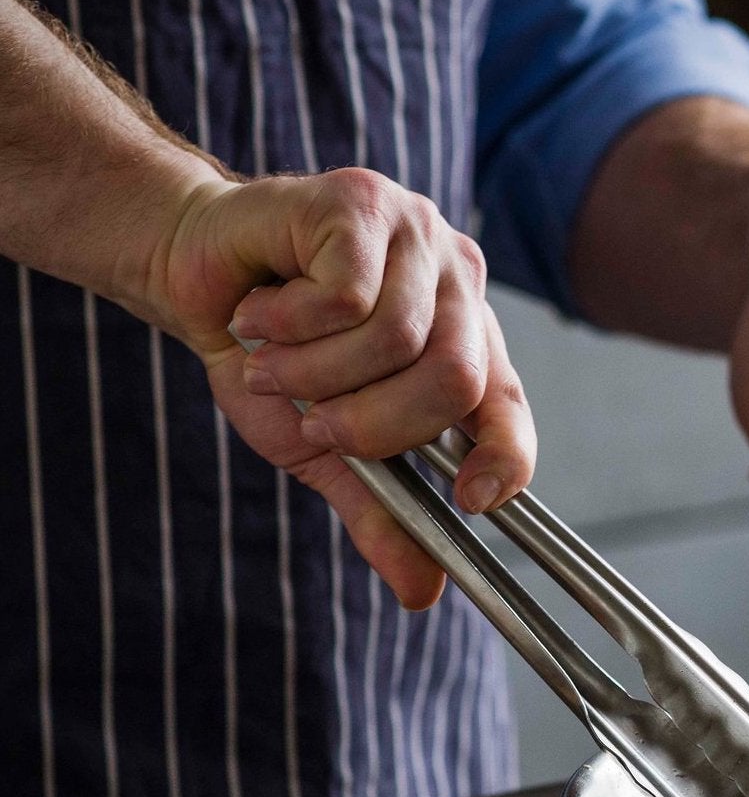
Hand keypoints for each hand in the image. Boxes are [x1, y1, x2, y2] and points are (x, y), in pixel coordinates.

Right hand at [153, 169, 535, 608]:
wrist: (191, 272)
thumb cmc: (267, 355)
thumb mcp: (323, 448)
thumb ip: (380, 509)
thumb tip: (422, 593)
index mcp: (465, 342)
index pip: (511, 407)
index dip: (507, 458)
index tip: (471, 501)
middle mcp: (458, 285)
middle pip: (454, 381)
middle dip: (373, 424)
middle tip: (315, 421)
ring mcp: (418, 236)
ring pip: (396, 341)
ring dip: (316, 373)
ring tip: (274, 361)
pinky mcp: (364, 202)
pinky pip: (348, 297)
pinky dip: (290, 324)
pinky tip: (261, 313)